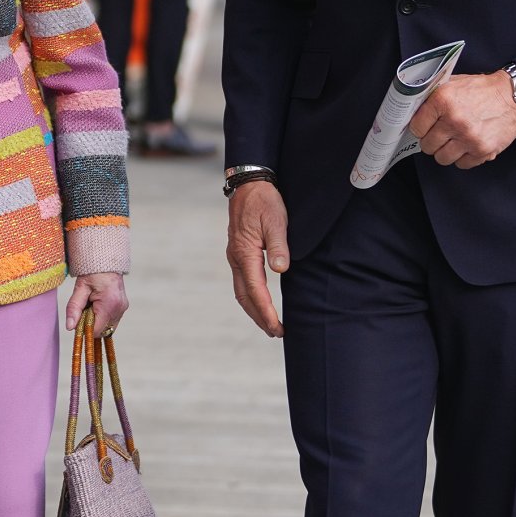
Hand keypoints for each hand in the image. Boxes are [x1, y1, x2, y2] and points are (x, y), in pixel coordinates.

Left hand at [66, 272, 128, 337]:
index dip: (85, 329)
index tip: (78, 320)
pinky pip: (111, 320)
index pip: (96, 330)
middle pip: (103, 331)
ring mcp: (123, 308)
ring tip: (91, 306)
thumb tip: (70, 327)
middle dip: (91, 325)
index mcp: (109, 304)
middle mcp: (119, 309)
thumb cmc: (92, 272)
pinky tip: (98, 306)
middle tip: (85, 310)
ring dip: (97, 321)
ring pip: (107, 327)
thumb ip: (74, 308)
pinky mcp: (123, 307)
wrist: (106, 261)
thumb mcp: (80, 288)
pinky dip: (103, 317)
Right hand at [226, 181, 288, 337]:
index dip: (266, 311)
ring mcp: (234, 256)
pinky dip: (251, 297)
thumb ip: (279, 245)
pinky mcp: (238, 253)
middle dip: (259, 317)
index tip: (277, 327)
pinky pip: (242, 281)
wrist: (249, 183)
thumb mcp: (277, 220)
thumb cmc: (265, 200)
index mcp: (244, 252)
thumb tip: (281, 269)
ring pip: (241, 291)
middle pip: (244, 297)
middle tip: (275, 333)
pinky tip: (260, 301)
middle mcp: (236, 258)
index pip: (255, 290)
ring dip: (254, 309)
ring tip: (269, 324)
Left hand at [409, 72, 515, 168]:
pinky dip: (463, 157)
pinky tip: (467, 145)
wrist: (515, 96)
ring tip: (454, 141)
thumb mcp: (454, 83)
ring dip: (446, 151)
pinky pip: (462, 164)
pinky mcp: (482, 151)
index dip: (420, 127)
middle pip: (427, 146)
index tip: (425, 127)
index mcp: (443, 100)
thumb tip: (413, 110)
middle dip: (432, 141)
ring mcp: (468, 138)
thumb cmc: (483, 90)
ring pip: (442, 158)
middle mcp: (454, 120)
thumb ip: (433, 96)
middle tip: (441, 134)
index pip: (416, 126)